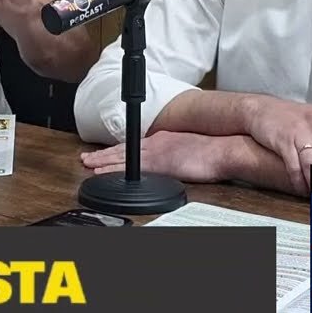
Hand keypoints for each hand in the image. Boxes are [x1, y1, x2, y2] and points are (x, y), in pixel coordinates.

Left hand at [79, 131, 229, 182]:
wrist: (225, 149)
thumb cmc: (214, 151)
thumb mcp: (190, 148)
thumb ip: (177, 153)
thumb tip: (173, 161)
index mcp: (164, 139)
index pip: (135, 146)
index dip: (118, 150)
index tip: (105, 153)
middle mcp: (156, 142)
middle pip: (123, 149)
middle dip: (104, 155)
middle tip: (87, 158)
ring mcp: (156, 152)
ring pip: (120, 157)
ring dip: (103, 161)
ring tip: (87, 164)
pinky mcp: (158, 163)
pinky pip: (128, 168)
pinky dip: (112, 170)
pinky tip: (101, 173)